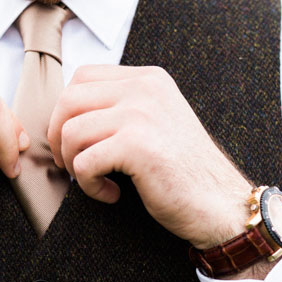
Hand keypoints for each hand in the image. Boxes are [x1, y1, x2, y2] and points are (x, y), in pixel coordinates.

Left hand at [47, 64, 249, 247]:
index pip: (83, 77)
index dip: (66, 111)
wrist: (222, 204)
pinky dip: (88, 185)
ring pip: (71, 132)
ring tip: (96, 181)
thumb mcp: (156, 122)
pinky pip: (83, 163)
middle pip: (68, 100)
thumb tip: (66, 114)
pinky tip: (111, 194)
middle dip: (59, 137)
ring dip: (73, 164)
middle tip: (71, 164)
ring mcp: (141, 114)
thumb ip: (123, 106)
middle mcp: (145, 88)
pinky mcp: (137, 146)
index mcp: (148, 79)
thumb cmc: (184, 172)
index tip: (74, 140)